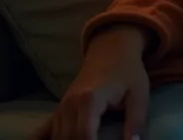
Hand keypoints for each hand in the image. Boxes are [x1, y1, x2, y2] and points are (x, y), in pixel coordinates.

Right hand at [32, 25, 150, 139]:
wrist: (111, 52)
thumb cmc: (128, 73)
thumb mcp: (140, 95)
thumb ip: (137, 121)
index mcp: (90, 100)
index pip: (84, 135)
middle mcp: (69, 105)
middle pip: (68, 139)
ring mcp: (60, 108)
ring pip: (57, 138)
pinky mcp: (57, 111)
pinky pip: (43, 132)